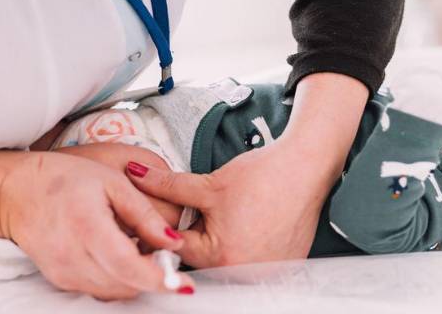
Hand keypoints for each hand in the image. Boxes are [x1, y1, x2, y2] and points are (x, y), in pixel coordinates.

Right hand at [0, 151, 193, 298]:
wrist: (15, 192)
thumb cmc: (66, 179)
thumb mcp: (112, 183)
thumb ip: (144, 214)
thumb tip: (174, 241)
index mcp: (88, 228)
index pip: (129, 266)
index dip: (160, 279)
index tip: (184, 285)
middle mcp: (73, 258)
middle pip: (125, 285)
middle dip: (154, 279)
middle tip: (169, 260)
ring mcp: (64, 273)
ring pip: (114, 292)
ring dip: (137, 281)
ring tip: (146, 255)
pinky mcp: (60, 280)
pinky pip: (98, 290)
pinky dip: (118, 280)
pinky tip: (124, 258)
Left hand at [125, 137, 331, 266]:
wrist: (306, 169)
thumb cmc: (265, 176)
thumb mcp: (209, 183)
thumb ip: (167, 185)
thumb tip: (135, 174)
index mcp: (220, 257)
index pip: (176, 248)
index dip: (167, 226)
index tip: (170, 212)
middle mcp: (243, 273)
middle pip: (201, 259)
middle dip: (197, 235)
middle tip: (209, 211)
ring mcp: (264, 273)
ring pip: (225, 260)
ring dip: (221, 242)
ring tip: (235, 216)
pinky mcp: (281, 267)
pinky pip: (250, 261)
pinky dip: (245, 244)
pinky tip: (251, 222)